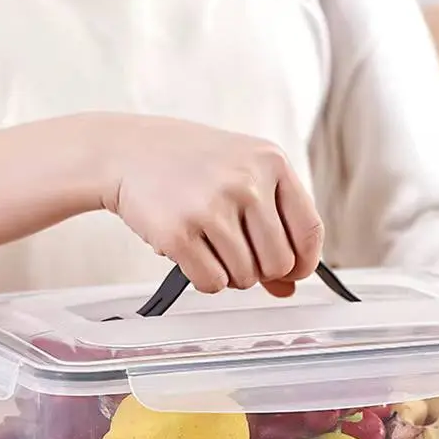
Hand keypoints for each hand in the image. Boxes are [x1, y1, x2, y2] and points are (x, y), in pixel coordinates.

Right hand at [96, 114, 323, 293]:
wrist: (128, 151)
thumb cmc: (190, 165)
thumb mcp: (241, 178)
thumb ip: (271, 228)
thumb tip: (287, 287)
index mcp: (271, 162)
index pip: (310, 230)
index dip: (304, 262)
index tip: (293, 273)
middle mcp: (246, 182)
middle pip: (278, 263)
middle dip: (260, 271)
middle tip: (237, 256)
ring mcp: (212, 206)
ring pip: (245, 278)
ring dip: (229, 275)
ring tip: (209, 247)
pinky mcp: (179, 232)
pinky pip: (212, 283)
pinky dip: (204, 279)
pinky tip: (192, 254)